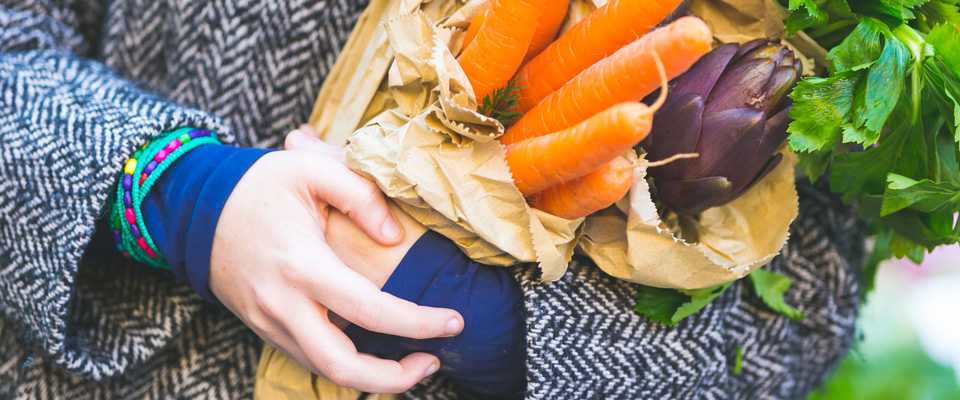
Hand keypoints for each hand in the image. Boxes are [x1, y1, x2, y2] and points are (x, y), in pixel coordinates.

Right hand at [209, 129, 463, 392]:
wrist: (192, 207)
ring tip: (413, 358)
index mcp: (302, 266)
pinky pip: (310, 358)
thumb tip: (394, 238)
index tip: (455, 321)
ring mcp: (270, 323)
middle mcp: (284, 305)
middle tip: (433, 360)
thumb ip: (361, 195)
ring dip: (372, 377)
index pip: (371, 310)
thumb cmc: (256, 185)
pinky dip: (347, 363)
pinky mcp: (264, 328)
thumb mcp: (309, 169)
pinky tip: (374, 347)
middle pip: (342, 368)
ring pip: (325, 371)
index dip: (419, 322)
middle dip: (394, 379)